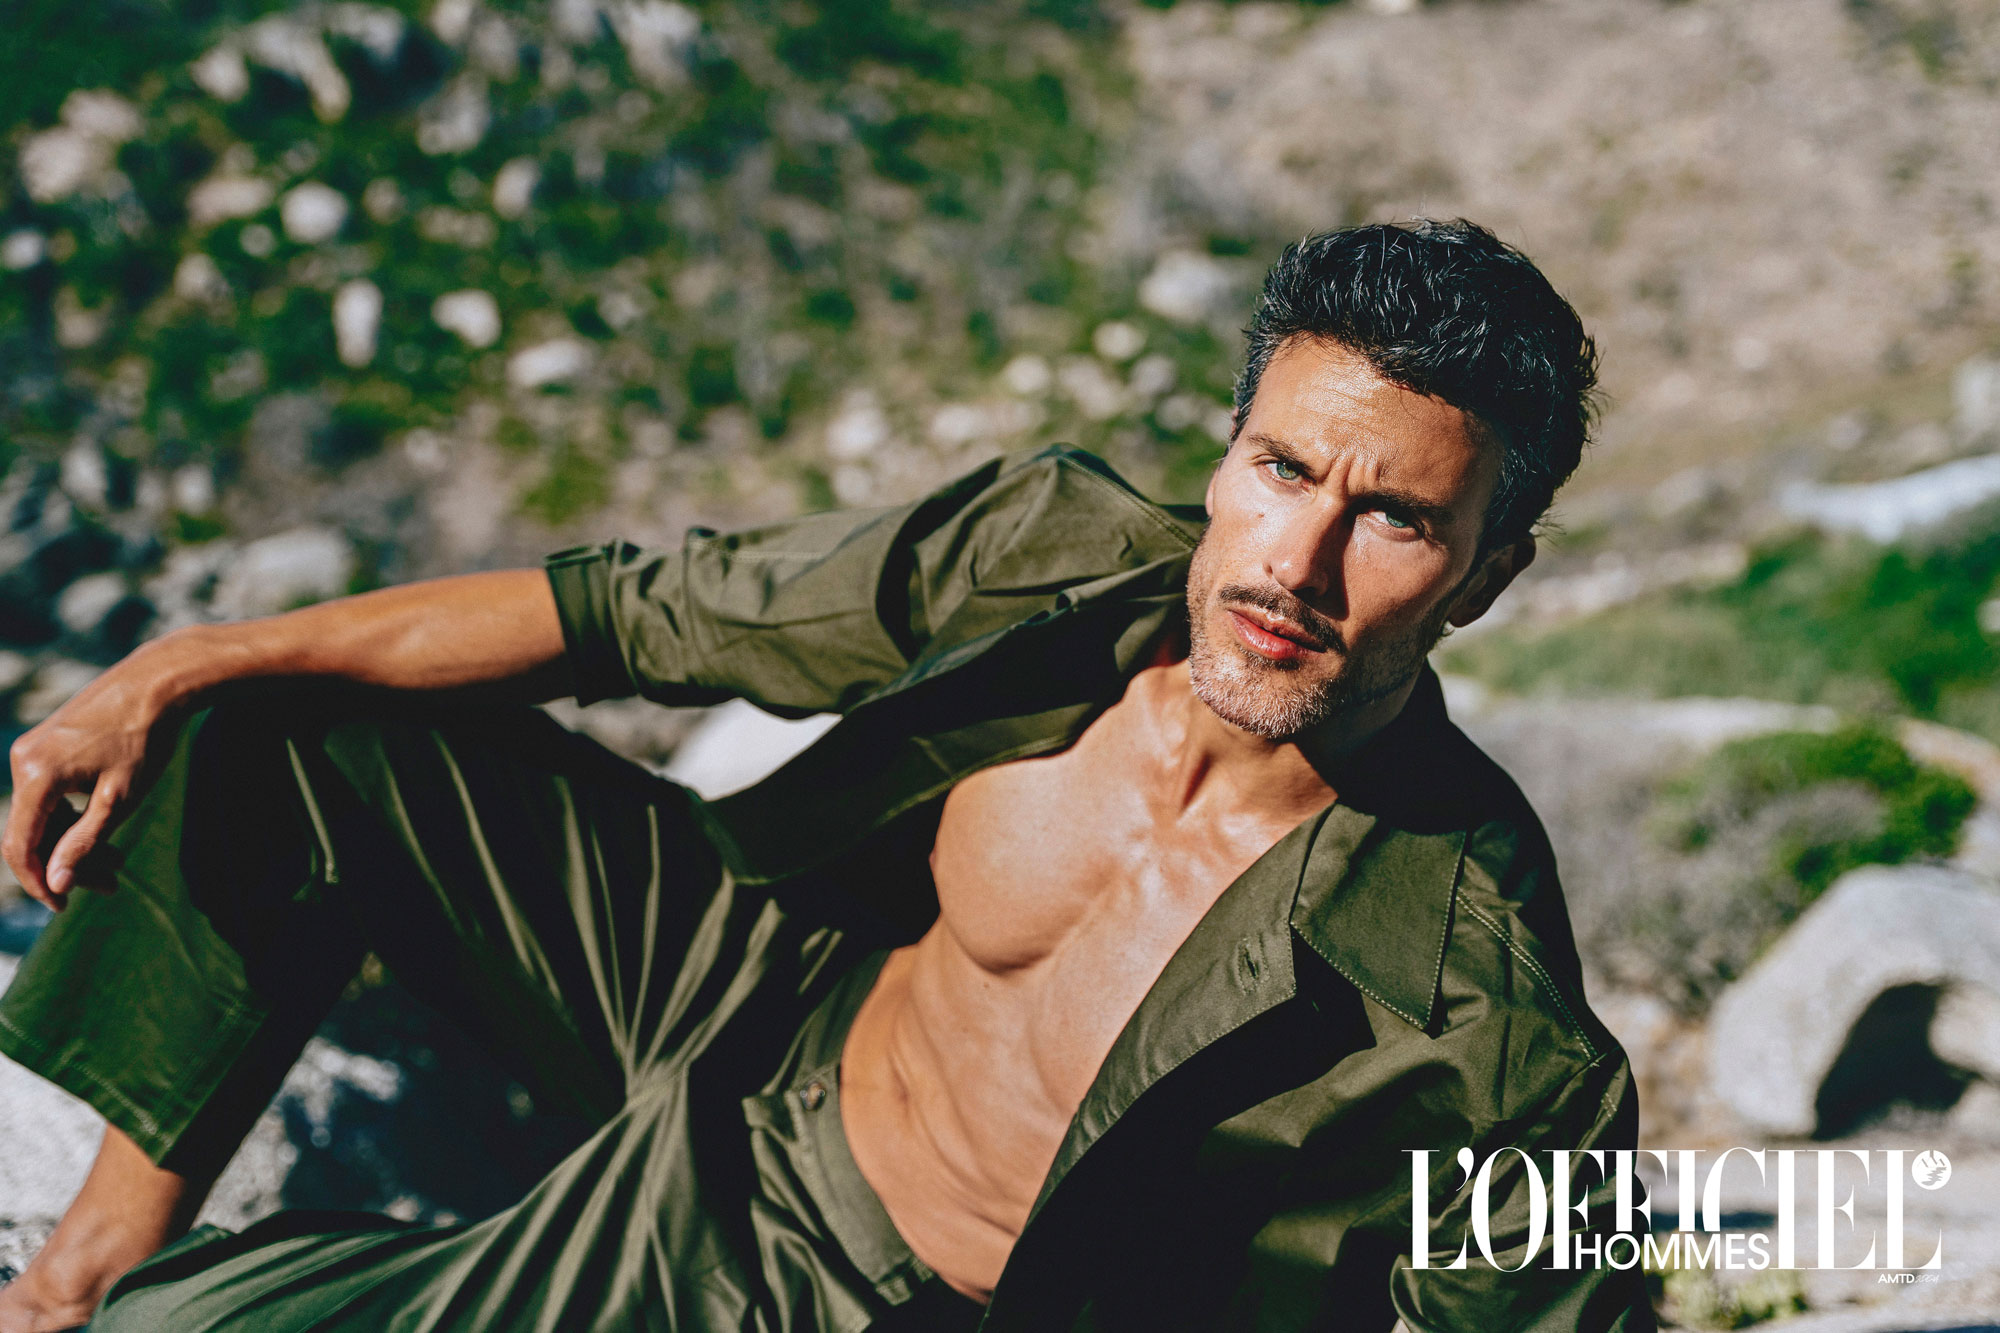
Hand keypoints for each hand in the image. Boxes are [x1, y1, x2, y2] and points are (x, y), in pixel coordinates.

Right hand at [3, 645, 180, 909]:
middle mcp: (23, 761)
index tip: (63, 906)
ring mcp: (31, 751)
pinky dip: (73, 817)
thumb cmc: (145, 740)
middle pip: (33, 832)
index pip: (19, 846)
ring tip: (116, 861)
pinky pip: (49, 795)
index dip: (38, 882)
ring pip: (43, 815)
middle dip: (67, 863)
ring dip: (73, 842)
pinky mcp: (46, 746)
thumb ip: (85, 842)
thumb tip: (57, 883)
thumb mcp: (120, 799)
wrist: (156, 683)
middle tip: (111, 884)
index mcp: (36, 776)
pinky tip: (106, 830)